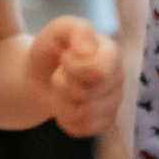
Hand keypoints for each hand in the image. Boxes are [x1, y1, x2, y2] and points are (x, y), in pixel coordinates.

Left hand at [28, 17, 120, 136]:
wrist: (40, 75)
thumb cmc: (52, 49)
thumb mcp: (59, 29)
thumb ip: (77, 31)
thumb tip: (88, 51)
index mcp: (112, 52)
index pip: (100, 70)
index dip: (74, 68)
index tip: (65, 58)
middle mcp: (118, 78)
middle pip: (86, 94)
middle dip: (62, 84)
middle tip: (60, 73)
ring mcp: (113, 102)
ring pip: (83, 114)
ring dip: (61, 102)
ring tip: (61, 89)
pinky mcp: (104, 122)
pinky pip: (83, 129)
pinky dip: (66, 119)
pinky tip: (65, 106)